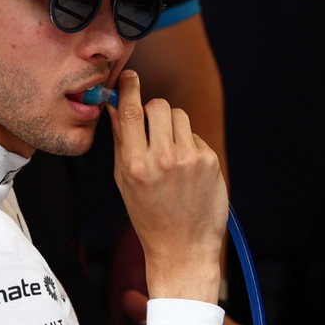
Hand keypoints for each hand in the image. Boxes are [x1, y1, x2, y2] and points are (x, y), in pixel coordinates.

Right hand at [110, 72, 226, 303]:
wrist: (182, 248)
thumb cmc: (149, 215)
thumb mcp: (124, 181)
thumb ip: (120, 142)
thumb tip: (114, 107)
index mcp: (135, 164)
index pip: (131, 112)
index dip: (130, 88)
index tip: (130, 77)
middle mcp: (162, 159)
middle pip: (158, 107)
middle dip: (154, 111)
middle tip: (153, 127)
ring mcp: (189, 160)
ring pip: (179, 117)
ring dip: (173, 126)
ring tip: (171, 152)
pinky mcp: (209, 162)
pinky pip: (196, 136)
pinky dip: (190, 145)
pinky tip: (187, 170)